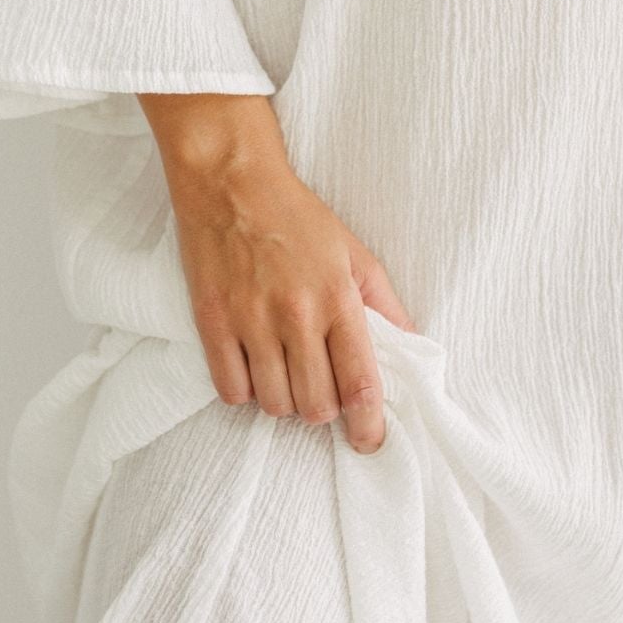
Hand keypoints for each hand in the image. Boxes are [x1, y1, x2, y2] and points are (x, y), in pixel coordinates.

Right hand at [136, 93, 416, 452]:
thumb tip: (409, 346)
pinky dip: (245, 392)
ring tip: (286, 377)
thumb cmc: (296, 216)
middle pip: (315, 405)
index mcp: (337, 297)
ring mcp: (250, 320)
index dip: (368, 425)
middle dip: (323, 411)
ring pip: (274, 404)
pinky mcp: (212, 321)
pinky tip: (252, 370)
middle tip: (320, 391)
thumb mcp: (354, 252)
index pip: (359, 383)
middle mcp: (295, 314)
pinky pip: (231, 389)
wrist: (231, 182)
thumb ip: (384, 304)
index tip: (369, 440)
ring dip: (285, 402)